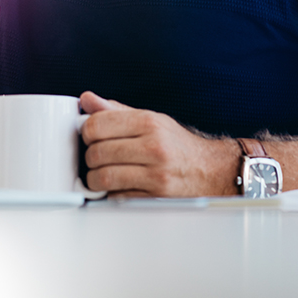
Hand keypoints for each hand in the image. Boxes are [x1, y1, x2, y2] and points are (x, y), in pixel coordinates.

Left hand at [78, 91, 237, 197]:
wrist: (210, 171)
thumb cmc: (177, 145)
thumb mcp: (151, 119)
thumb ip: (116, 111)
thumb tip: (87, 100)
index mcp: (149, 122)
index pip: (97, 125)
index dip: (86, 131)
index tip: (90, 136)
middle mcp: (153, 147)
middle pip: (96, 152)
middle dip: (90, 157)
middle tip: (97, 158)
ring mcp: (155, 174)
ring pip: (102, 177)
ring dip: (95, 179)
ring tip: (102, 175)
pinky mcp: (154, 197)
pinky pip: (116, 197)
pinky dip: (111, 194)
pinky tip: (119, 186)